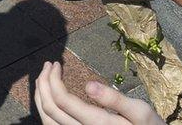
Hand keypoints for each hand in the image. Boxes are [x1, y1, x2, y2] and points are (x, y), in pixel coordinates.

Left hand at [35, 61, 163, 124]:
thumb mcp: (140, 111)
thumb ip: (115, 99)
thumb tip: (89, 85)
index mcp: (96, 123)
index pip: (62, 101)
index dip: (53, 80)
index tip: (56, 63)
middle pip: (50, 109)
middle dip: (43, 84)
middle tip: (48, 64)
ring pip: (48, 121)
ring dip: (41, 97)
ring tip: (43, 78)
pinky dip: (47, 110)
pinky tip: (50, 97)